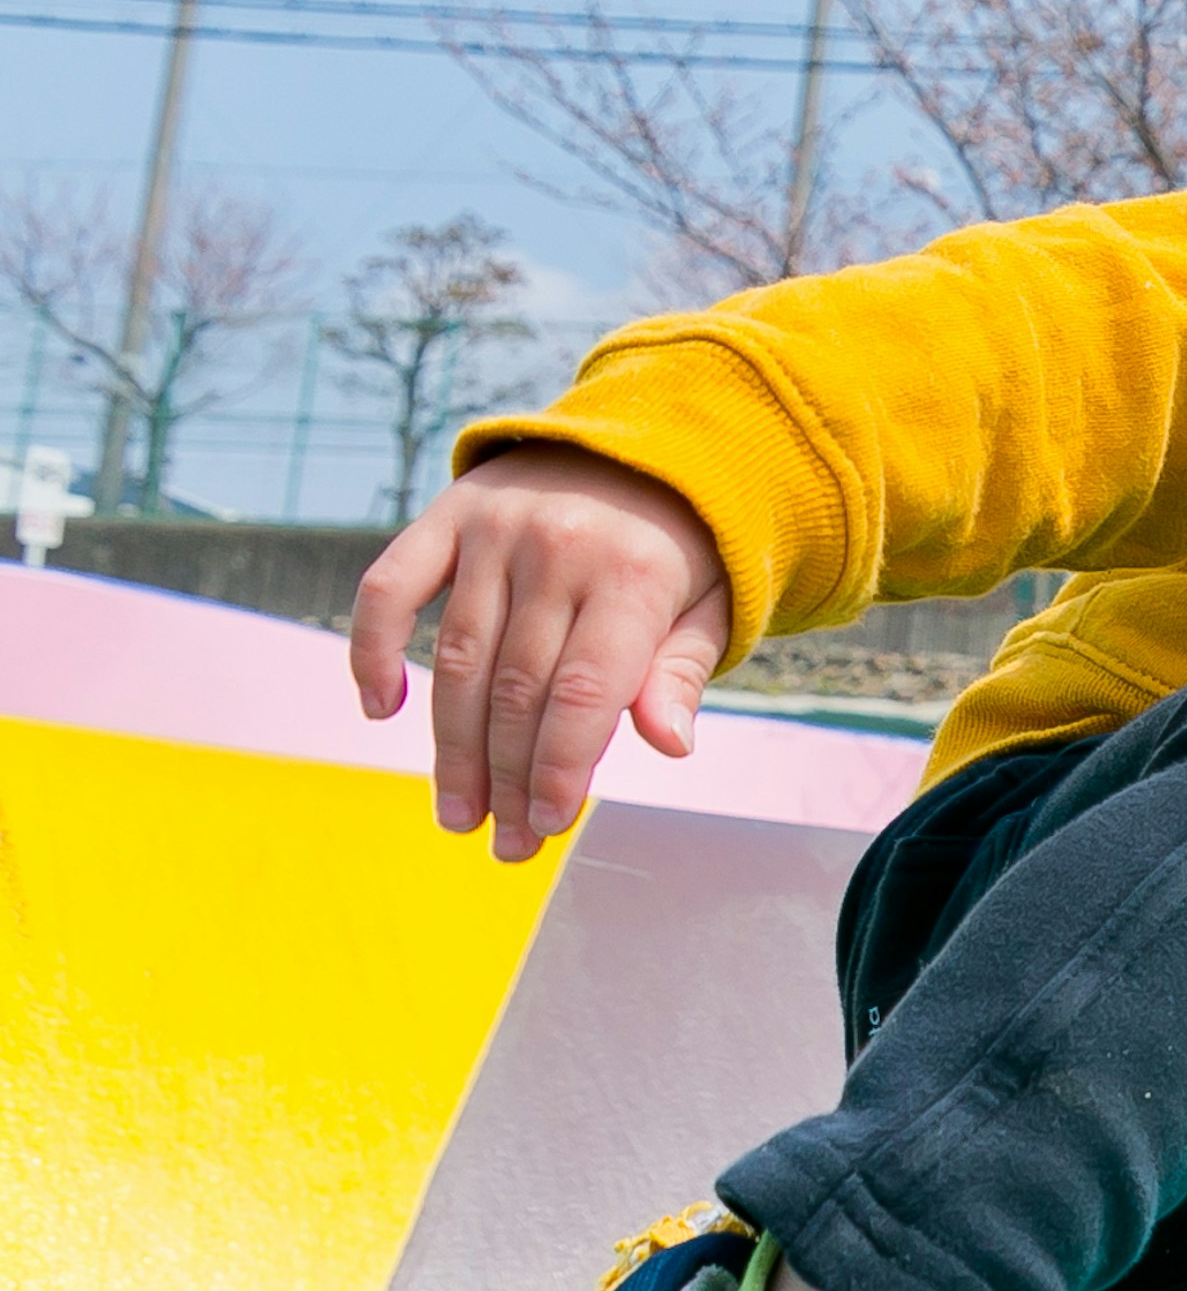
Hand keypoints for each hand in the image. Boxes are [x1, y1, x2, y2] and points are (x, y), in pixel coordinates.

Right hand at [348, 444, 732, 862]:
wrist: (642, 448)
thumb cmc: (677, 552)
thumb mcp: (707, 606)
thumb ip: (681, 673)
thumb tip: (669, 745)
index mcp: (634, 575)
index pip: (584, 692)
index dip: (559, 767)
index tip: (547, 826)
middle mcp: (558, 548)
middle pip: (517, 688)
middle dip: (508, 777)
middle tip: (502, 843)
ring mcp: (493, 530)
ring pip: (457, 657)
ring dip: (452, 746)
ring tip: (457, 812)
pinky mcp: (444, 516)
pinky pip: (387, 587)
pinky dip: (374, 647)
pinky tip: (383, 709)